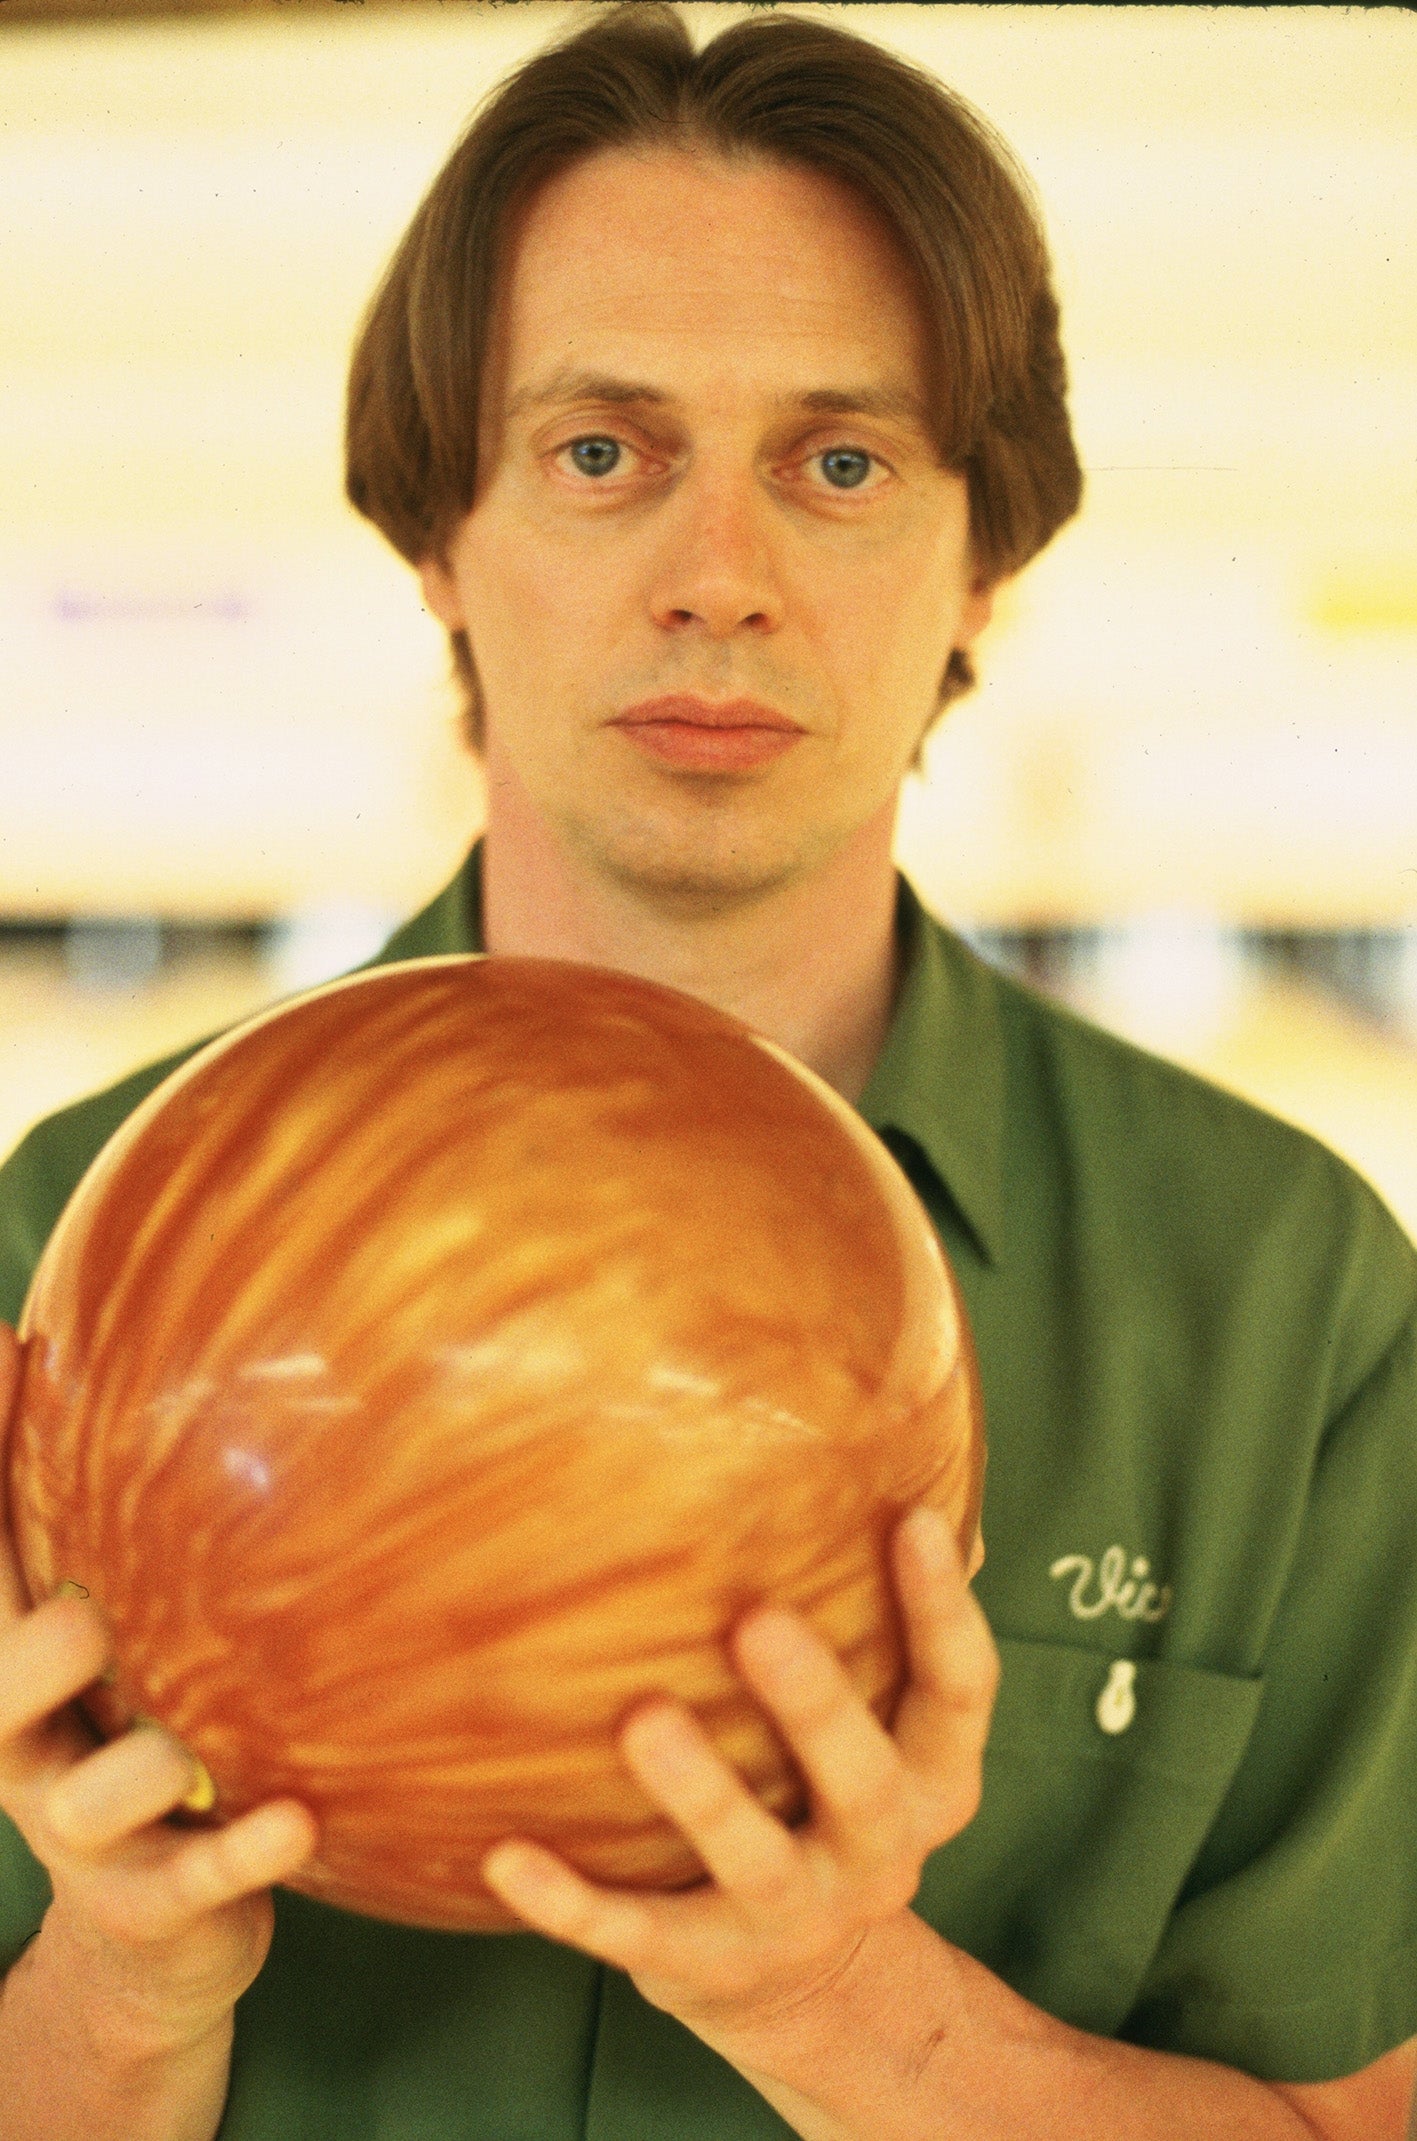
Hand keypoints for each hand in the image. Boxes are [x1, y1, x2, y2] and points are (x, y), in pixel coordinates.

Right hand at [0, 1322, 318, 2065]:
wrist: (159, 1939)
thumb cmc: (153, 1735)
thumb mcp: (125, 1638)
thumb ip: (125, 1528)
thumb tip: (153, 1355)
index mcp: (18, 1664)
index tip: (0, 1348)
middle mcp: (29, 1745)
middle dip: (26, 1656)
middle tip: (87, 1622)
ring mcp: (85, 1833)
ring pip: (89, 1797)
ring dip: (141, 1765)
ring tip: (190, 1752)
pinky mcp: (154, 1905)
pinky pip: (194, 1879)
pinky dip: (241, 1852)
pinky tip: (293, 1819)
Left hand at [481, 1502, 997, 2049]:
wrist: (813, 1995)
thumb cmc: (834, 1802)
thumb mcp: (893, 1734)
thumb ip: (897, 1634)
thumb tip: (927, 1493)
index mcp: (932, 1781)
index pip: (961, 1693)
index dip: (945, 1611)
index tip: (914, 1521)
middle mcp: (879, 1854)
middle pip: (864, 1780)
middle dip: (816, 1705)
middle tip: (759, 1621)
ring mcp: (793, 1918)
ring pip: (752, 1859)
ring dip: (700, 1793)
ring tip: (643, 1718)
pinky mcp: (705, 1968)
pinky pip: (635, 1934)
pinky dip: (570, 1903)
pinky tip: (505, 1855)